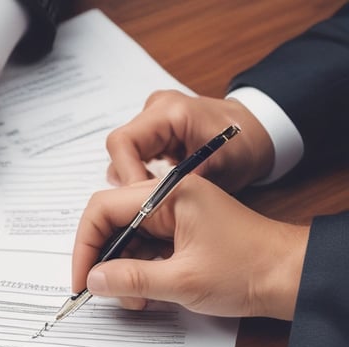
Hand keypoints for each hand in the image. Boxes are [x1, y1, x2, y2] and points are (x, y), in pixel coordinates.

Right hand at [72, 176, 308, 319]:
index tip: (81, 278)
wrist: (290, 277)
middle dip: (104, 261)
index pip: (103, 208)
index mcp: (168, 194)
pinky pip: (145, 248)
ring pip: (127, 239)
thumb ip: (132, 279)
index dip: (85, 245)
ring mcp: (175, 215)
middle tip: (105, 293)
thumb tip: (93, 279)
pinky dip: (139, 272)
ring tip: (136, 299)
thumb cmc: (248, 270)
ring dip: (123, 271)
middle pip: (112, 223)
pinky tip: (148, 294)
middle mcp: (168, 198)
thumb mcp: (183, 280)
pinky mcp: (180, 232)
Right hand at [106, 90, 274, 191]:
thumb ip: (181, 186)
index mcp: (169, 111)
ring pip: (122, 158)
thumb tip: (151, 206)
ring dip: (134, 182)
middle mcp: (154, 111)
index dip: (127, 175)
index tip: (140, 201)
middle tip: (148, 206)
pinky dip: (140, 178)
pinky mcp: (152, 133)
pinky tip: (157, 191)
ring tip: (156, 199)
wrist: (257, 133)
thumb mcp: (218, 169)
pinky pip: (132, 159)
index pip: (122, 143)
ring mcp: (151, 121)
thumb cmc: (244, 145)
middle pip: (119, 151)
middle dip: (129, 182)